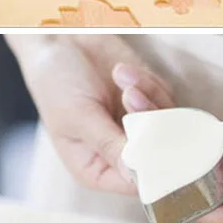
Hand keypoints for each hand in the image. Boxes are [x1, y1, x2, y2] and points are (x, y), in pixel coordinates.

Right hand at [11, 36, 172, 194]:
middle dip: (148, 123)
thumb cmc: (56, 82)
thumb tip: (139, 179)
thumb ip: (111, 147)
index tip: (160, 146)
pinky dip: (148, 83)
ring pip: (166, 123)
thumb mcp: (79, 117)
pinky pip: (165, 99)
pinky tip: (122, 71)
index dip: (154, 168)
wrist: (59, 39)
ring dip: (147, 97)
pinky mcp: (148, 100)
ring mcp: (136, 125)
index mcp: (96, 168)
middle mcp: (120, 152)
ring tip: (121, 76)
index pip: (136, 183)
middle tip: (130, 96)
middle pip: (159, 153)